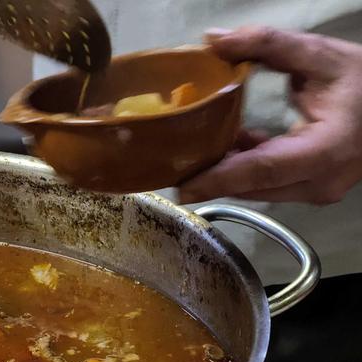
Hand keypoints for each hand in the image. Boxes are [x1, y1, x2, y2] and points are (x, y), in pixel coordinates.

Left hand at [178, 26, 361, 204]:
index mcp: (325, 151)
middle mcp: (320, 181)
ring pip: (258, 189)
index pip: (261, 171)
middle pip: (253, 186)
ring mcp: (317, 189)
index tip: (182, 185)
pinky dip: (243, 168)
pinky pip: (268, 183)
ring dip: (224, 173)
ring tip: (186, 155)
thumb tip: (214, 40)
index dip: (219, 179)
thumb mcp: (320, 54)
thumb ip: (268, 44)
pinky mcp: (312, 187)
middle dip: (210, 178)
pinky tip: (222, 145)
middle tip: (169, 166)